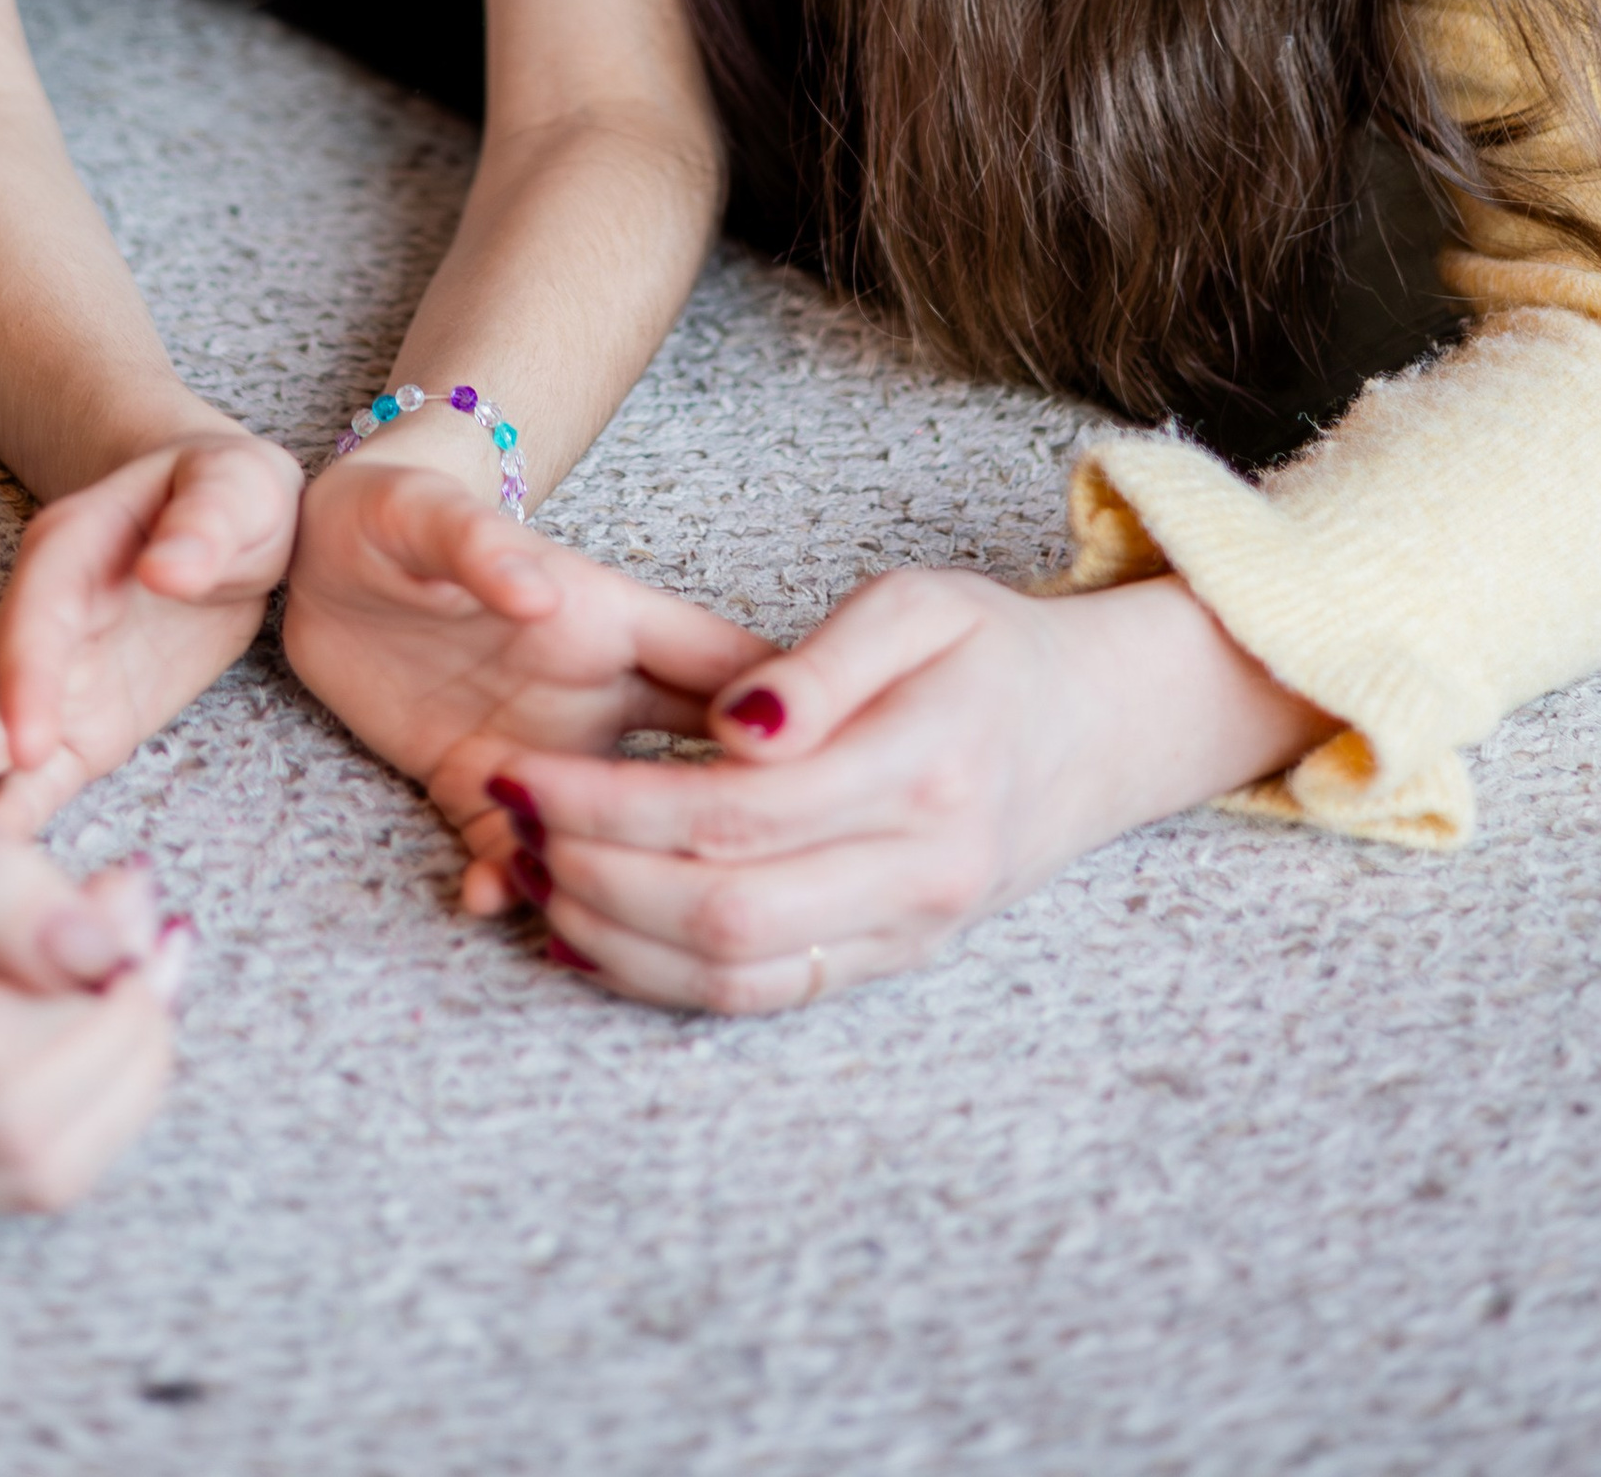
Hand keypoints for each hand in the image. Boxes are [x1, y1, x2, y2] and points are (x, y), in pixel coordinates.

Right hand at [0, 429, 303, 796]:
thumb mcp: (238, 487)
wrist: (238, 532)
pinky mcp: (73, 739)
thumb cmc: (231, 496)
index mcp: (68, 551)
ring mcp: (45, 688)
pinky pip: (26, 795)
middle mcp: (35, 624)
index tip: (27, 741)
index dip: (27, 673)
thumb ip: (208, 523)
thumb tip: (171, 566)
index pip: (35, 612)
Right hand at [0, 681, 185, 1210]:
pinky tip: (94, 1007)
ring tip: (133, 958)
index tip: (142, 899)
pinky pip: (5, 1177)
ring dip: (117, 1072)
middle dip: (119, 1029)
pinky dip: (82, 1099)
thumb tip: (99, 962)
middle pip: (11, 1127)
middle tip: (152, 924)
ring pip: (26, 1174)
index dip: (94, 993)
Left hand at [280, 459, 772, 863]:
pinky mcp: (479, 788)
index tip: (828, 774)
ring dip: (604, 875)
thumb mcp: (423, 517)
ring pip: (611, 833)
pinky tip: (490, 898)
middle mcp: (595, 692)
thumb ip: (483, 547)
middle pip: (696, 768)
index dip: (783, 716)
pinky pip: (518, 857)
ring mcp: (543, 748)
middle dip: (715, 827)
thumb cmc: (391, 512)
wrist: (321, 558)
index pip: (726, 666)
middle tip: (716, 882)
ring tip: (570, 904)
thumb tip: (540, 587)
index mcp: (611, 620)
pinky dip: (514, 886)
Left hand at [474, 568, 1325, 1013]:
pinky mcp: (889, 962)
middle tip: (507, 817)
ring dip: (611, 935)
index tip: (522, 761)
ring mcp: (908, 932)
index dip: (612, 799)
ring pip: (735, 971)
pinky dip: (661, 981)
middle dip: (592, 871)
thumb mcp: (918, 605)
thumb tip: (734, 727)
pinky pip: (764, 996)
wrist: (1093, 730)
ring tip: (523, 871)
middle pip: (723, 904)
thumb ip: (822, 663)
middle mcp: (921, 869)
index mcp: (923, 765)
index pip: (736, 807)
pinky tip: (583, 936)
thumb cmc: (987, 647)